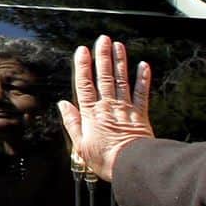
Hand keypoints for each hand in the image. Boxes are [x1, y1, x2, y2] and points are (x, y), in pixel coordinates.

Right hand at [57, 35, 154, 182]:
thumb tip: (63, 105)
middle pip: (104, 77)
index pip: (85, 84)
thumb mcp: (80, 145)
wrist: (131, 165)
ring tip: (118, 46)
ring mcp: (125, 108)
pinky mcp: (140, 114)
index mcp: (91, 114)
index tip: (82, 51)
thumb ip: (72, 122)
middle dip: (103, 57)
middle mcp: (108, 106)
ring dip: (120, 62)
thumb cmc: (104, 159)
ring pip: (121, 80)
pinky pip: (142, 93)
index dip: (83, 66)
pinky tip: (143, 66)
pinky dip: (143, 79)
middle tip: (103, 40)